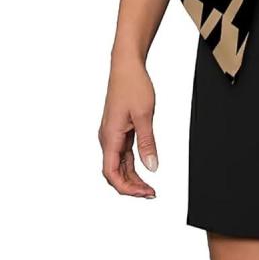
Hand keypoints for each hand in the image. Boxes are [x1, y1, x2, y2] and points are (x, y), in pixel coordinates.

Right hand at [99, 55, 159, 197]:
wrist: (126, 66)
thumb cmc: (133, 85)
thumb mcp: (145, 115)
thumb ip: (147, 143)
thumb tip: (152, 167)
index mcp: (110, 136)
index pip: (111, 173)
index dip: (126, 188)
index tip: (144, 193)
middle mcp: (107, 138)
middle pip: (114, 172)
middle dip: (131, 186)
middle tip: (151, 193)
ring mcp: (112, 134)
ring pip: (118, 164)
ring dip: (132, 177)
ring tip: (149, 186)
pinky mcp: (118, 130)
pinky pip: (122, 153)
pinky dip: (132, 164)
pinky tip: (144, 169)